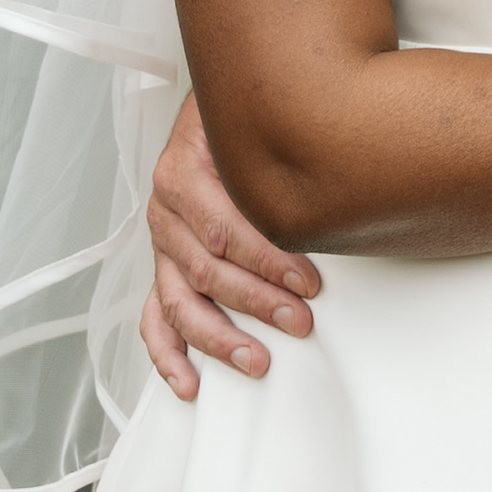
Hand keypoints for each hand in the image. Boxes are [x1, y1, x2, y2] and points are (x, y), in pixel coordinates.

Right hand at [137, 90, 323, 396]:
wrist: (214, 110)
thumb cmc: (242, 119)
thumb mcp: (258, 120)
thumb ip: (282, 150)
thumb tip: (335, 182)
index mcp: (183, 171)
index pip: (224, 227)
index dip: (267, 259)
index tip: (309, 281)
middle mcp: (166, 210)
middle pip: (206, 269)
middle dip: (256, 301)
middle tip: (299, 321)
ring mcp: (162, 243)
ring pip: (180, 301)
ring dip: (218, 336)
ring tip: (256, 360)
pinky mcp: (164, 267)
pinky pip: (155, 316)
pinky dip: (168, 353)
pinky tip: (188, 381)